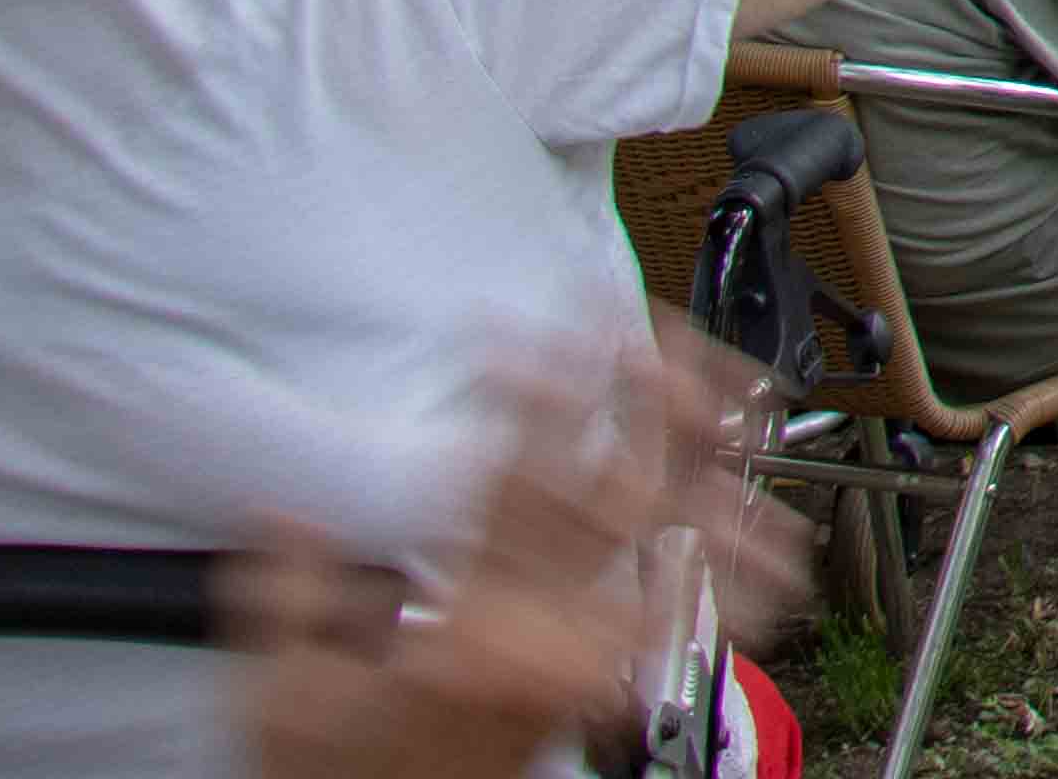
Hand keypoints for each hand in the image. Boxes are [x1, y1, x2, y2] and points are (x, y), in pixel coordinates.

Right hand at [231, 338, 803, 778]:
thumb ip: (287, 592)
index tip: (514, 337)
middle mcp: (545, 632)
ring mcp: (586, 657)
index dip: (529, 396)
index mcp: (465, 621)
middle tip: (640, 323)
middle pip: (617, 491)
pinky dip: (738, 578)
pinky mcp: (603, 685)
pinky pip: (686, 621)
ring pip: (669, 543)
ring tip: (734, 387)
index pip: (512, 479)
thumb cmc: (345, 778)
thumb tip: (281, 507)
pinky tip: (777, 536)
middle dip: (641, 397)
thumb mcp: (280, 695)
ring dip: (707, 463)